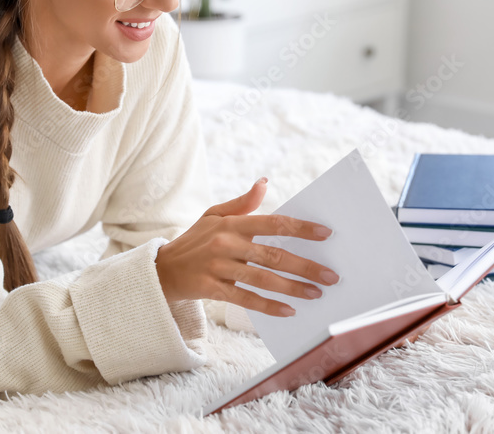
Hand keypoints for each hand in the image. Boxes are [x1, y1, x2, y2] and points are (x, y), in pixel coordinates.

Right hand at [154, 177, 338, 316]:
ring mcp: (219, 267)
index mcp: (231, 224)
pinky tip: (289, 311)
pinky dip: (268, 306)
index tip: (325, 234)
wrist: (162, 270)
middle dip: (305, 265)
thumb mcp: (213, 215)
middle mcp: (226, 244)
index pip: (272, 223)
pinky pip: (245, 299)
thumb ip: (242, 203)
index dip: (300, 228)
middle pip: (273, 254)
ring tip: (316, 294)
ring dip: (293, 288)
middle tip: (330, 275)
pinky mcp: (213, 289)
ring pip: (263, 278)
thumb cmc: (194, 240)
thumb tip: (264, 183)